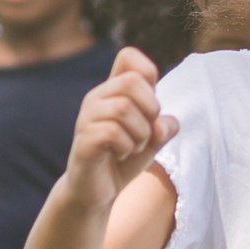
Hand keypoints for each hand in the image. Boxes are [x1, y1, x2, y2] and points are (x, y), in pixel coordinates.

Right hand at [67, 48, 176, 207]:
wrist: (97, 192)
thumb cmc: (123, 159)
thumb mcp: (151, 140)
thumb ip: (163, 127)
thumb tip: (166, 123)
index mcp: (114, 91)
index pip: (128, 56)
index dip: (148, 71)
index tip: (151, 102)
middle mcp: (97, 98)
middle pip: (133, 82)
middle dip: (151, 110)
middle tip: (145, 132)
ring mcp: (87, 117)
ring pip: (123, 108)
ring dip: (140, 133)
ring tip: (133, 147)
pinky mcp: (84, 139)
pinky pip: (112, 132)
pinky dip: (127, 147)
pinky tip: (121, 155)